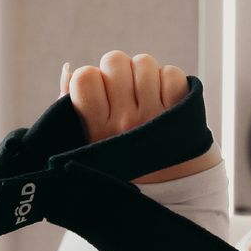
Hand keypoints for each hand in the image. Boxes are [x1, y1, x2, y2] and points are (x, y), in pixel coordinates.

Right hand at [61, 50, 195, 174]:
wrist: (170, 190)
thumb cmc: (121, 156)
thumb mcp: (88, 140)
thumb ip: (70, 104)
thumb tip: (69, 67)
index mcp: (96, 129)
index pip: (84, 77)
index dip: (92, 78)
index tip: (100, 94)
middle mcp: (124, 123)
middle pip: (114, 60)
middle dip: (118, 71)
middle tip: (124, 92)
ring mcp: (154, 117)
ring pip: (144, 62)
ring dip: (144, 74)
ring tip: (145, 95)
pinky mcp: (181, 113)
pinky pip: (172, 73)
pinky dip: (169, 81)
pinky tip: (164, 99)